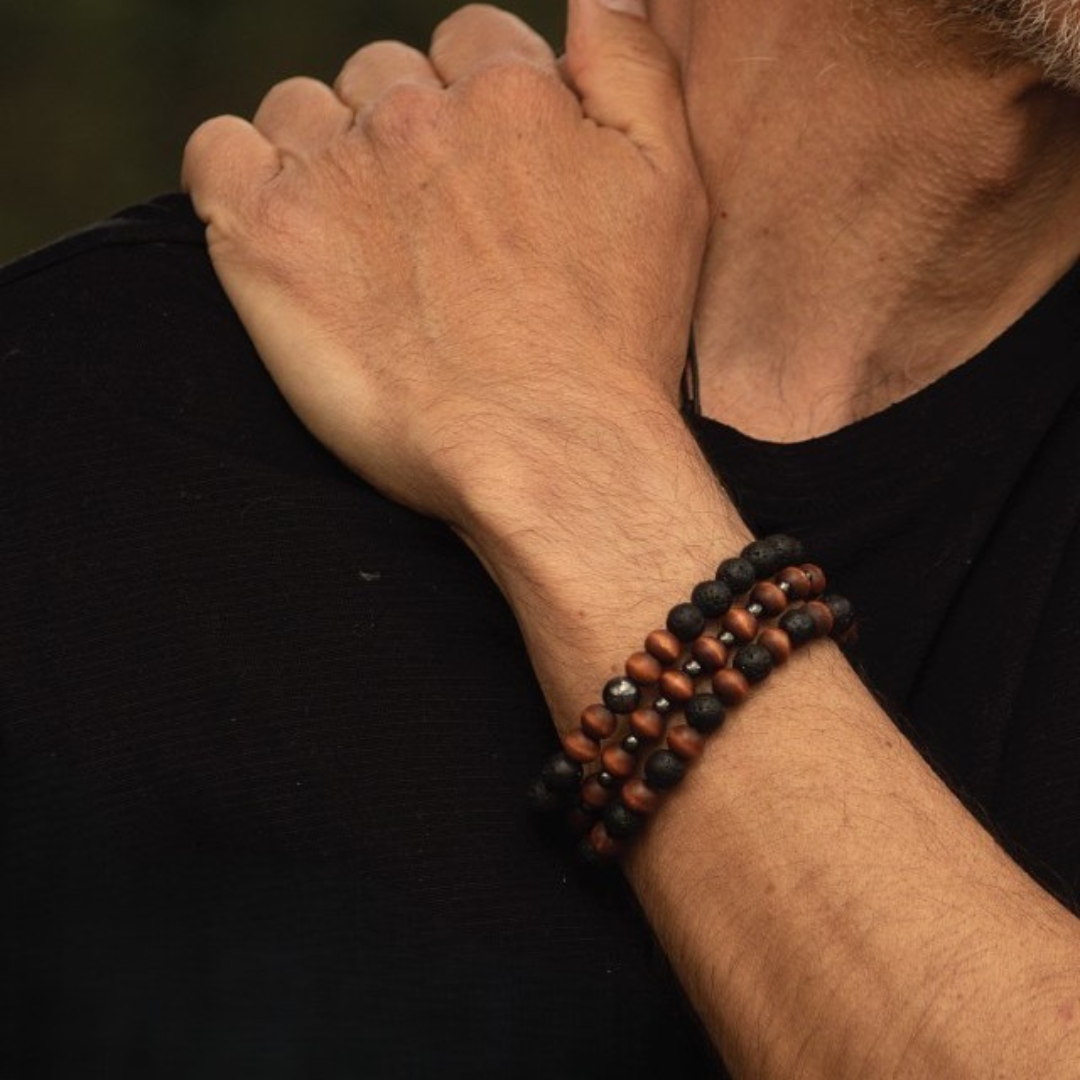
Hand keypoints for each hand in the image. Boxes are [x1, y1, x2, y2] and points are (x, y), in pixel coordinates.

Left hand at [181, 0, 707, 532]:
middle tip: (434, 241)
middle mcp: (415, 113)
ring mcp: (335, 172)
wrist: (547, 453)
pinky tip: (283, 229)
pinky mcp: (266, 236)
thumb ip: (633, 64)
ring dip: (328, 159)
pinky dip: (239, 176)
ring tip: (367, 253)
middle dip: (407, 139)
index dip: (479, 112)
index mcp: (508, 91)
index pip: (469, 44)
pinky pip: (218, 153)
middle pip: (384, 80)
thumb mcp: (671, 187)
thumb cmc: (613, 341)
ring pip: (304, 112)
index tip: (486, 192)